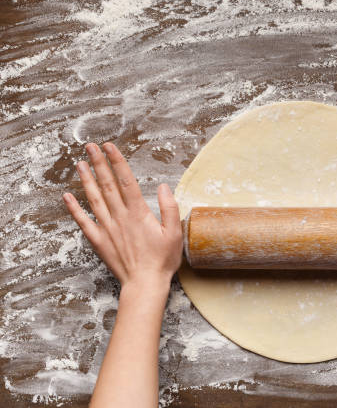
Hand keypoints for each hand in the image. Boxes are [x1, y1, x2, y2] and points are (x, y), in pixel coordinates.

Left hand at [62, 142, 182, 291]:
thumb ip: (170, 208)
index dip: (117, 162)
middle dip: (99, 163)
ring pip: (94, 199)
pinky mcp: (98, 240)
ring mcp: (107, 228)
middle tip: (91, 147)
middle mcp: (120, 217)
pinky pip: (83, 221)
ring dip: (86, 180)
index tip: (110, 147)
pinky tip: (67, 196)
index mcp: (139, 213)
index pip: (126, 181)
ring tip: (80, 163)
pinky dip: (74, 208)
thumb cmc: (162, 260)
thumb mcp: (175, 233)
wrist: (144, 284)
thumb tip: (164, 187)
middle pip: (108, 185)